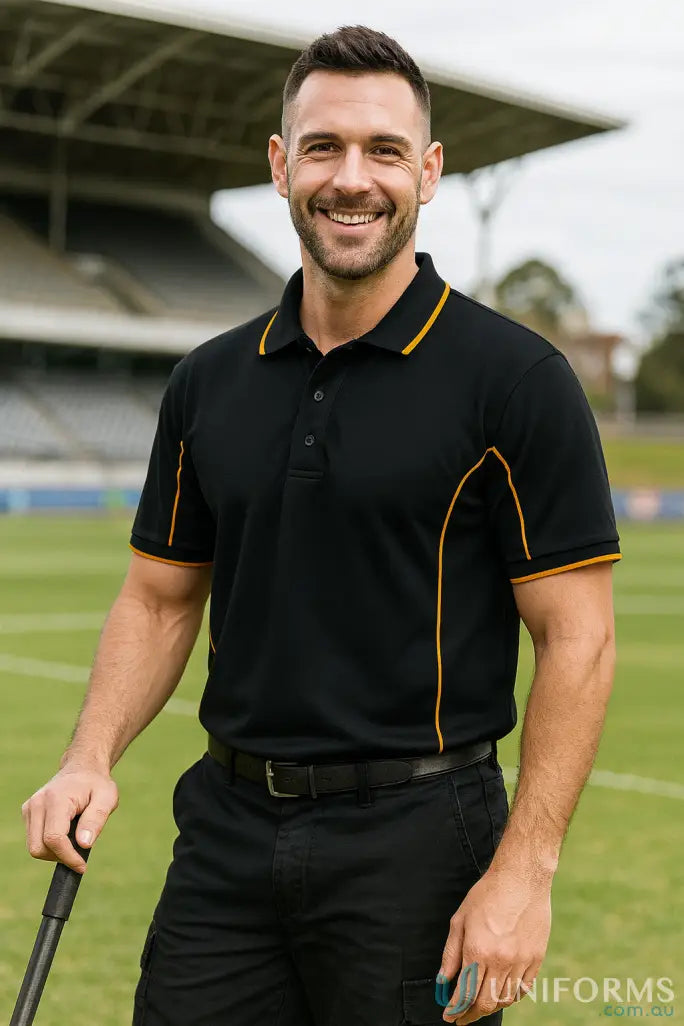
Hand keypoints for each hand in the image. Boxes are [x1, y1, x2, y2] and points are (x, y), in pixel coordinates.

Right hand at [21, 763, 118, 873]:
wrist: (83, 769)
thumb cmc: (97, 784)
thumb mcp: (107, 798)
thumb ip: (96, 820)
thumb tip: (84, 844)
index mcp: (56, 799)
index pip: (54, 838)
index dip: (68, 857)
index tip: (82, 866)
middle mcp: (37, 803)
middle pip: (39, 847)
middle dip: (60, 857)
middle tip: (80, 852)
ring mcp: (30, 808)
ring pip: (34, 847)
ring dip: (55, 852)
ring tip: (75, 837)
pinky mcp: (28, 813)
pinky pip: (34, 840)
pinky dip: (49, 845)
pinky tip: (65, 833)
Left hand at [439, 866, 551, 1022]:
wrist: (521, 878)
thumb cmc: (487, 894)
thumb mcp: (460, 919)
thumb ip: (451, 953)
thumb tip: (443, 979)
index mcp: (478, 950)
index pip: (464, 993)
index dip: (455, 1009)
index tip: (449, 1016)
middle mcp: (500, 960)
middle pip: (485, 1002)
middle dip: (470, 1014)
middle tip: (462, 1017)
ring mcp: (521, 961)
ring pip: (505, 999)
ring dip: (490, 1007)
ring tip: (480, 1006)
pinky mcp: (536, 958)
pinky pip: (524, 989)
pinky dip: (512, 997)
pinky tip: (502, 994)